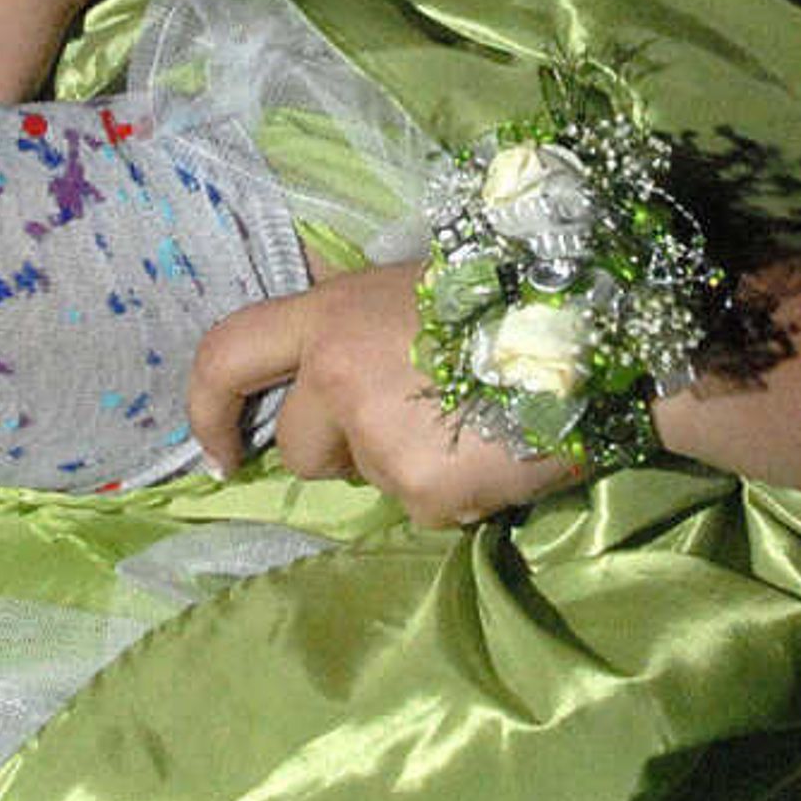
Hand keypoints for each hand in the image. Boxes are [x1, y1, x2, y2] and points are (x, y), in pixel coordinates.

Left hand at [188, 262, 589, 528]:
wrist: (594, 331)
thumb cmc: (505, 297)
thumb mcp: (408, 290)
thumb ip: (355, 333)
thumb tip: (325, 379)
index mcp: (329, 316)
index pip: (226, 355)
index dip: (207, 409)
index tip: (220, 453)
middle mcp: (336, 375)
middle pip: (300, 449)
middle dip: (342, 450)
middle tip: (416, 419)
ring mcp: (377, 436)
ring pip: (366, 482)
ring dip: (404, 467)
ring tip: (468, 423)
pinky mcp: (421, 489)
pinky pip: (420, 509)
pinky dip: (452, 493)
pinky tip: (493, 451)